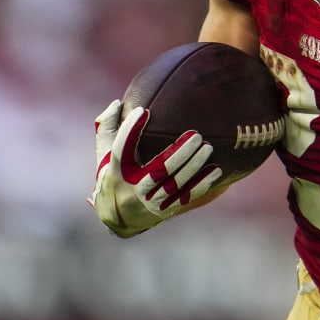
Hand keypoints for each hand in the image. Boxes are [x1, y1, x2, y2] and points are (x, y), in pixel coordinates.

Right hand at [90, 99, 222, 237]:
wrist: (118, 217)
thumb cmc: (113, 174)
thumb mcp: (103, 152)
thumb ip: (107, 126)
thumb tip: (118, 102)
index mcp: (116, 171)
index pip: (121, 149)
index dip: (131, 130)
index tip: (143, 111)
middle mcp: (132, 189)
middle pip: (158, 170)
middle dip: (179, 153)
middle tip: (196, 135)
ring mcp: (149, 202)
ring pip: (175, 185)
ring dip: (193, 167)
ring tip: (207, 147)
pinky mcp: (164, 210)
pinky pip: (185, 197)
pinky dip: (201, 184)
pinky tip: (216, 170)